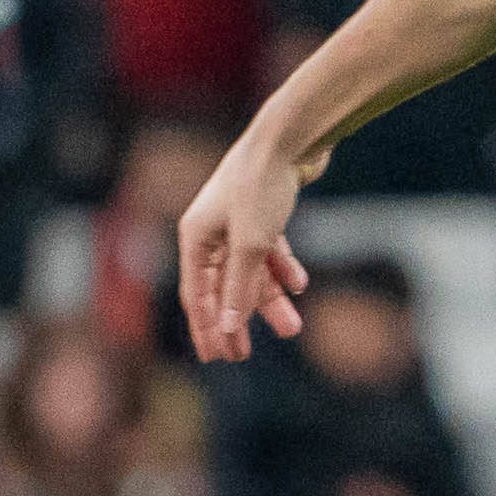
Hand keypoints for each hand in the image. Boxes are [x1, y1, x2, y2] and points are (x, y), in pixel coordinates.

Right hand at [174, 125, 321, 360]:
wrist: (291, 138)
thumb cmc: (261, 186)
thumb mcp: (251, 246)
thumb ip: (239, 289)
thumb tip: (228, 328)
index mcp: (195, 237)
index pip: (198, 295)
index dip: (208, 328)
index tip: (218, 358)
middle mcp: (211, 230)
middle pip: (224, 287)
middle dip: (238, 320)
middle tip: (247, 354)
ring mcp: (237, 221)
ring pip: (251, 271)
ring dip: (270, 300)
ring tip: (292, 328)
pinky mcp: (263, 212)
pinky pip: (269, 251)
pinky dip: (283, 268)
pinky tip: (299, 284)